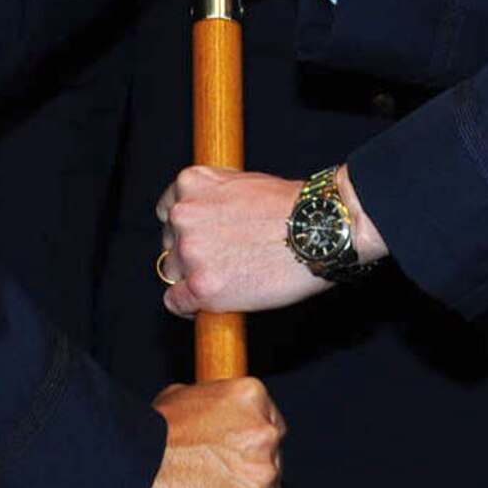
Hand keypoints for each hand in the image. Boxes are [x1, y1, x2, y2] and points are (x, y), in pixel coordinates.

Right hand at [132, 376, 286, 487]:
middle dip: (253, 480)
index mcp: (253, 398)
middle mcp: (265, 434)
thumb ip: (213, 407)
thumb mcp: (183, 396)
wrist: (132, 466)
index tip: (238, 463)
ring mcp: (262, 475)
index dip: (254, 450)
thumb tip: (216, 418)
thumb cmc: (151, 434)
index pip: (273, 430)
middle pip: (276, 467)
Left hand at [156, 164, 386, 316]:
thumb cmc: (292, 206)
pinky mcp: (202, 287)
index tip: (201, 238)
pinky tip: (210, 301)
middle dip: (191, 253)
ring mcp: (191, 252)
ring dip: (193, 278)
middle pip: (170, 244)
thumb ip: (214, 197)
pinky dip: (189, 306)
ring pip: (173, 273)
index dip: (186, 228)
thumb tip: (205, 220)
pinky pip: (176, 303)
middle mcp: (183, 215)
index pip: (167, 212)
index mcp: (190, 183)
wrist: (319, 229)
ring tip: (228, 277)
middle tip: (224, 259)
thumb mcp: (243, 182)